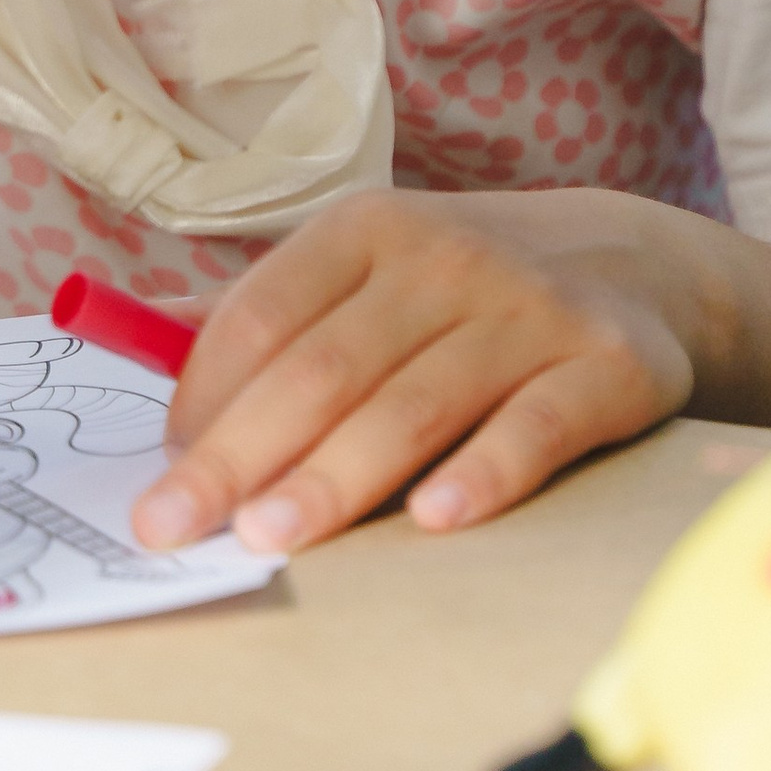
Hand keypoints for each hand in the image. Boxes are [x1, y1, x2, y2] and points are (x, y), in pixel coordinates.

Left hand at [129, 187, 700, 559]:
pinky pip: (539, 425)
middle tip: (176, 529)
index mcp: (366, 231)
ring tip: (270, 540)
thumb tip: (137, 344)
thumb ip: (266, 313)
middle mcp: (446, 258)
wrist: (633, 267)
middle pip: (326, 366)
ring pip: (417, 402)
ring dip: (337, 476)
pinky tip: (437, 522)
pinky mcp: (608, 364)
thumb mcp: (365, 273)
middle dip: (240, 454)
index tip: (161, 474)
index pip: (263, 313)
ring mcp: (530, 310)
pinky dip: (487, 472)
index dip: (204, 398)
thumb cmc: (462, 292)